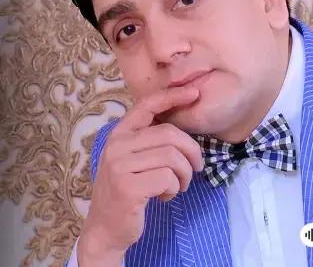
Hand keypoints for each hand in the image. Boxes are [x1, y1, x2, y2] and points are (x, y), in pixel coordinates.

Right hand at [77, 86, 203, 265]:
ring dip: (184, 174)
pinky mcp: (128, 187)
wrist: (106, 229)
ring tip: (178, 185)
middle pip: (170, 135)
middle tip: (196, 167)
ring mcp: (120, 166)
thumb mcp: (133, 159)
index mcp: (120, 133)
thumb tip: (183, 125)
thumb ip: (150, 140)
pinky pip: (167, 178)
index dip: (172, 96)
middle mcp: (117, 145)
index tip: (194, 93)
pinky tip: (165, 196)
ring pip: (172, 157)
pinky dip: (174, 188)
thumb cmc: (127, 190)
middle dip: (191, 151)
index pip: (147, 105)